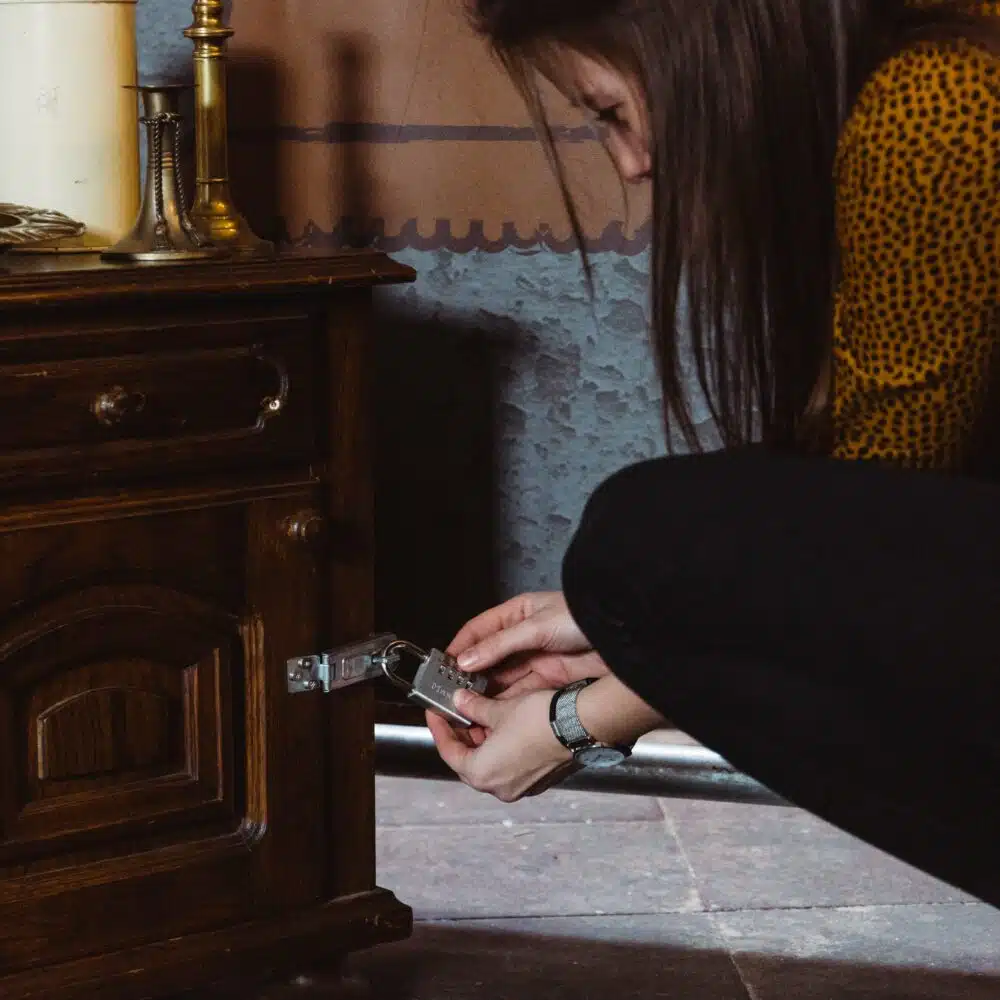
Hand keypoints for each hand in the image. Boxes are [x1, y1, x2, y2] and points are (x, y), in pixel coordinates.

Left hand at [425, 689, 574, 802]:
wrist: (579, 725)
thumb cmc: (540, 720)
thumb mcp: (499, 709)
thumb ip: (474, 708)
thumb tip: (460, 701)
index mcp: (482, 774)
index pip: (449, 752)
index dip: (440, 729)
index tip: (435, 714)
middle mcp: (499, 787)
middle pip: (468, 762)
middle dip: (461, 736)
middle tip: (456, 714)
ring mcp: (520, 786)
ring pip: (490, 764)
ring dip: (482, 742)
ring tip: (480, 716)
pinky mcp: (537, 780)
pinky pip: (510, 766)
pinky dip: (501, 749)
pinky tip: (503, 728)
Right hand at [448, 591, 609, 698]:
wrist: (618, 640)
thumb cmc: (580, 619)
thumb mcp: (535, 628)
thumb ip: (499, 645)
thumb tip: (467, 660)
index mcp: (518, 614)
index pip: (480, 630)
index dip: (461, 646)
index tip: (443, 663)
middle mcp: (524, 637)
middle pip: (489, 656)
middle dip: (470, 672)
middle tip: (449, 687)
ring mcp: (536, 659)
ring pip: (503, 676)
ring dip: (485, 688)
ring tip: (465, 701)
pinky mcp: (548, 679)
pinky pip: (519, 691)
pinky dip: (504, 700)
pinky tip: (489, 707)